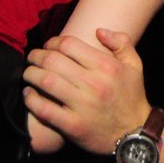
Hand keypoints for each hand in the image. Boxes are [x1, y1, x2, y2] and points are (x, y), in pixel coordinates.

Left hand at [23, 29, 150, 153]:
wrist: (135, 132)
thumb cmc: (132, 95)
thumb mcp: (135, 64)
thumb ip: (121, 42)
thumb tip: (99, 30)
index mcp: (107, 66)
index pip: (69, 45)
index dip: (53, 41)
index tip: (49, 45)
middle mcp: (94, 83)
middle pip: (53, 60)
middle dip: (37, 55)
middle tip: (33, 57)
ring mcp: (83, 105)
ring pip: (46, 81)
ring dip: (31, 74)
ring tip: (29, 72)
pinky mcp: (73, 126)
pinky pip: (44, 109)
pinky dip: (31, 99)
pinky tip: (28, 94)